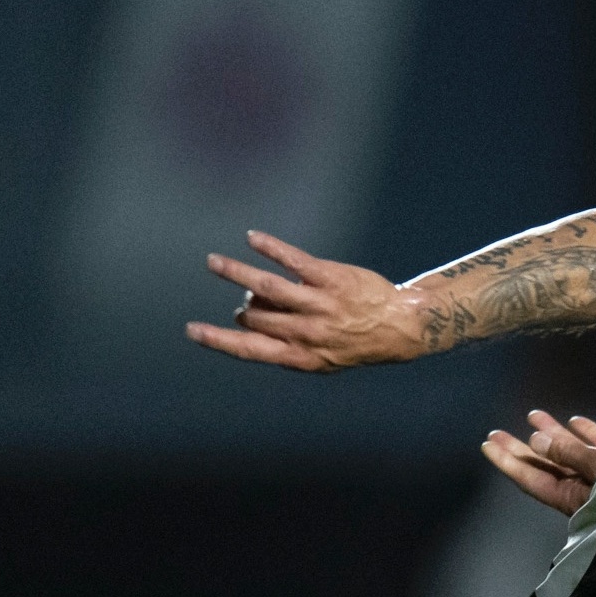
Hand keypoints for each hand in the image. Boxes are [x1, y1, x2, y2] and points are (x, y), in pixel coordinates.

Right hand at [185, 231, 426, 370]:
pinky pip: (292, 261)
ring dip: (236, 272)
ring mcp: (319, 305)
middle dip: (245, 309)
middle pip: (255, 317)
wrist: (402, 327)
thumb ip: (285, 345)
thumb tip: (245, 320)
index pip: (249, 350)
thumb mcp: (323, 357)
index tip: (192, 330)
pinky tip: (252, 238)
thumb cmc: (357, 342)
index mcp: (301, 357)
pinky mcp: (330, 279)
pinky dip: (269, 248)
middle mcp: (308, 333)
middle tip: (252, 303)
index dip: (218, 340)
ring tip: (214, 262)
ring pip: (266, 288)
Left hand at [482, 410, 595, 515]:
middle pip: (546, 467)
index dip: (507, 461)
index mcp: (571, 497)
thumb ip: (567, 453)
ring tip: (533, 415)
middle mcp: (583, 487)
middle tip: (496, 433)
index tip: (486, 446)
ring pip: (571, 453)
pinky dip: (587, 433)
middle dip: (521, 449)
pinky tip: (575, 421)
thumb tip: (535, 440)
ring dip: (553, 434)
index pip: (531, 478)